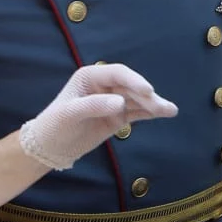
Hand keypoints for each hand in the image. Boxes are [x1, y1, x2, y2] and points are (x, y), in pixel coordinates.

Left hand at [19, 64, 177, 169]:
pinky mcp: (118, 117)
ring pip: (137, 100)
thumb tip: (120, 103)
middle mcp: (105, 86)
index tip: (148, 90)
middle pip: (131, 87)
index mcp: (91, 77)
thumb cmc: (55, 125)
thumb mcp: (71, 114)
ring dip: (153, 105)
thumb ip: (95, 106)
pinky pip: (137, 112)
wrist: (50, 147)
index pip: (118, 74)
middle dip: (147, 96)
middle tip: (162, 107)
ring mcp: (113, 101)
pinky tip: (165, 113)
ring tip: (171, 111)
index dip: (134, 80)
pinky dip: (150, 113)